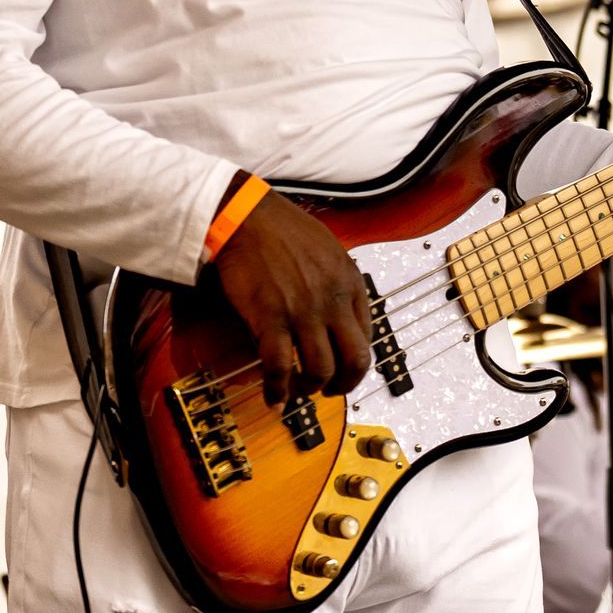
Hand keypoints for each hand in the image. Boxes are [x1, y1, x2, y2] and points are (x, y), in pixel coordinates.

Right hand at [211, 187, 372, 403]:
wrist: (245, 215)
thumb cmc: (282, 227)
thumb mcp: (328, 248)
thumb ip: (337, 281)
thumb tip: (338, 310)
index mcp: (349, 282)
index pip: (367, 335)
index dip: (355, 359)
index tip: (344, 366)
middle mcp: (332, 300)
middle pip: (355, 360)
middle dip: (345, 384)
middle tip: (331, 390)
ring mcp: (303, 311)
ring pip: (321, 370)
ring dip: (310, 387)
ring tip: (298, 390)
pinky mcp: (271, 318)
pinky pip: (279, 366)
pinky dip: (277, 388)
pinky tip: (273, 396)